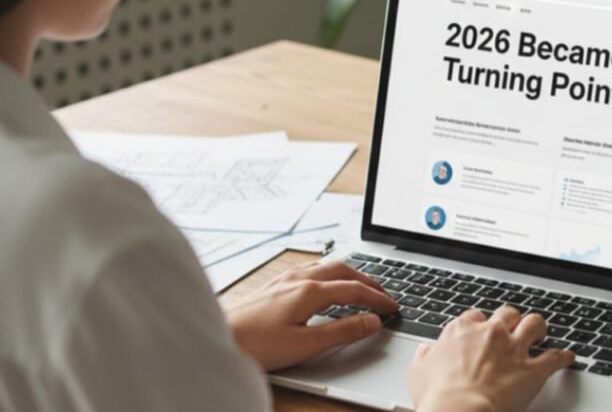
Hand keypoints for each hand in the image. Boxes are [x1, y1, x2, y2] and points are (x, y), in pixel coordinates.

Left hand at [224, 259, 397, 370]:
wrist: (217, 339)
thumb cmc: (255, 345)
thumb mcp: (306, 345)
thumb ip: (342, 332)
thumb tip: (371, 322)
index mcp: (310, 291)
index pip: (355, 290)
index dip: (378, 299)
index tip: (393, 308)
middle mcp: (299, 279)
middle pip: (344, 271)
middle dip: (368, 281)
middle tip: (383, 294)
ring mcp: (285, 279)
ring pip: (327, 266)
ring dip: (349, 274)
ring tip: (361, 285)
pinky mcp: (274, 285)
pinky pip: (311, 269)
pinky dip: (329, 274)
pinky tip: (324, 282)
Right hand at [408, 306, 574, 411]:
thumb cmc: (438, 397)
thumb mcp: (418, 373)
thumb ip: (424, 357)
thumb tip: (426, 351)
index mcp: (462, 330)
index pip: (475, 316)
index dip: (480, 324)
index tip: (481, 331)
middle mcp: (491, 333)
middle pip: (507, 314)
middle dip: (511, 320)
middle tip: (513, 328)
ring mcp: (513, 349)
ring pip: (534, 324)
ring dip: (539, 327)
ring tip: (541, 332)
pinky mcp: (532, 370)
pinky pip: (555, 357)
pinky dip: (563, 357)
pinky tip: (568, 357)